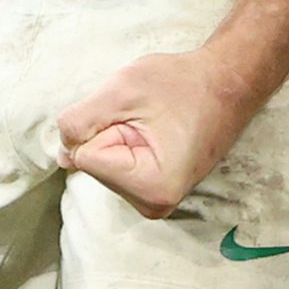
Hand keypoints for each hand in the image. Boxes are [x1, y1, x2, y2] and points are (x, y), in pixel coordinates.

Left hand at [57, 49, 254, 219]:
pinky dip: (123, 143)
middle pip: (92, 165)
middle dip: (108, 132)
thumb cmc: (181, 84)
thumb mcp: (121, 90)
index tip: (141, 116)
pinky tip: (153, 132)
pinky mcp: (153, 192)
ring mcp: (155, 202)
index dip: (104, 125)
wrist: (227, 84)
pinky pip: (114, 165)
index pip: (85, 157)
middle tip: (148, 117)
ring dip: (116, 136)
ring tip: (153, 122)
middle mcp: (153, 205)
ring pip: (101, 164)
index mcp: (150, 188)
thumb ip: (81, 121)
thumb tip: (61, 154)